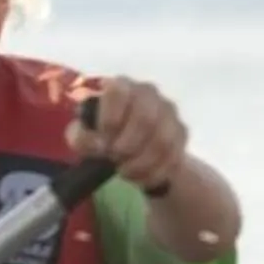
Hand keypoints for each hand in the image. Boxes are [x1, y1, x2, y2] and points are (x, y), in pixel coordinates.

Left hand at [69, 76, 189, 196]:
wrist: (132, 145)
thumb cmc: (104, 134)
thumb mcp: (84, 134)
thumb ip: (81, 137)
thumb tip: (98, 145)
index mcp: (121, 86)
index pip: (118, 91)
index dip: (110, 118)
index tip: (103, 141)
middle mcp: (148, 93)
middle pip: (145, 118)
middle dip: (127, 146)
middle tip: (115, 160)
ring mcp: (169, 111)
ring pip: (162, 141)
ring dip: (141, 164)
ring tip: (125, 172)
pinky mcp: (181, 132)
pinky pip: (173, 157)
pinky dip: (154, 173)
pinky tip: (141, 177)